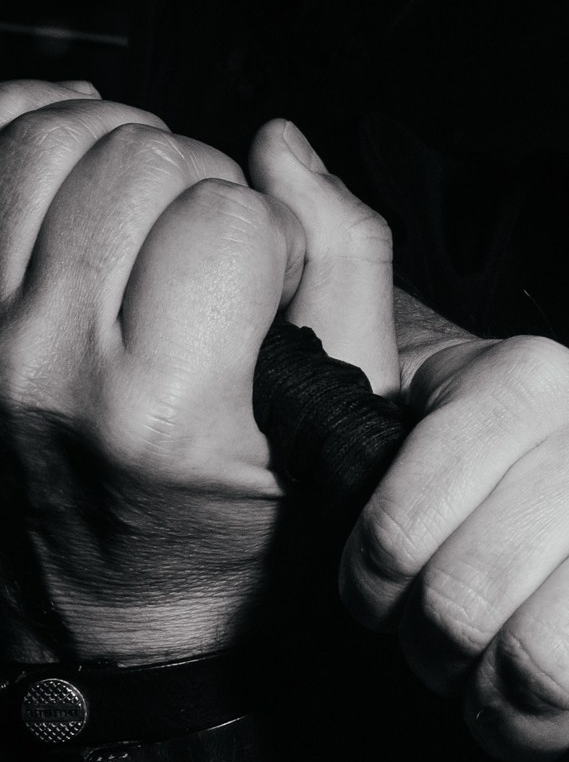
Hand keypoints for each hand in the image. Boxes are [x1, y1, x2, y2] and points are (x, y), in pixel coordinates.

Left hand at [0, 82, 301, 661]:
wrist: (112, 634)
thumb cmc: (232, 544)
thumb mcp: (335, 422)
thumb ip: (344, 264)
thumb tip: (279, 147)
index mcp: (160, 411)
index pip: (228, 212)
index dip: (272, 235)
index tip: (268, 289)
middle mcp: (44, 372)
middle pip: (136, 157)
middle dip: (196, 185)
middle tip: (207, 254)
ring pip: (47, 137)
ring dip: (114, 152)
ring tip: (145, 215)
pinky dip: (26, 127)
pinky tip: (71, 163)